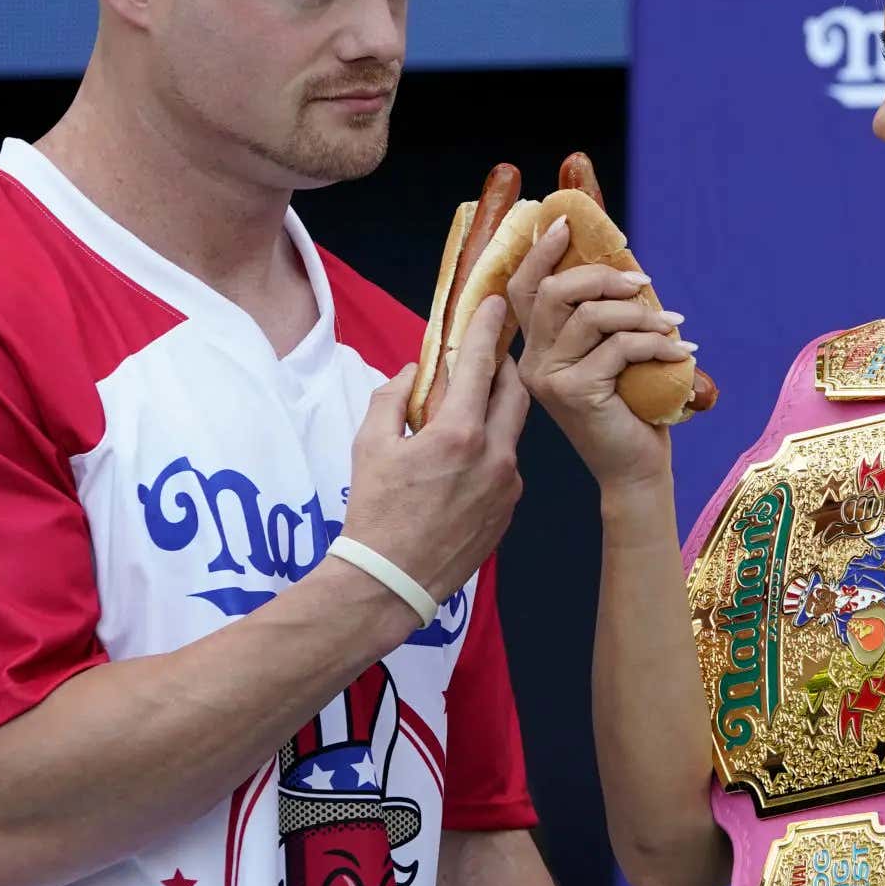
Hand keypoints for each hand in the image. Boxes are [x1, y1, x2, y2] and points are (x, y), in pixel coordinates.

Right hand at [342, 294, 530, 614]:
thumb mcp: (369, 445)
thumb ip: (392, 398)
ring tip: (471, 410)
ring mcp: (508, 485)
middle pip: (515, 391)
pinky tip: (467, 460)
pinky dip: (493, 451)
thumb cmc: (374, 512)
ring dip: (497, 412)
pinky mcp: (509, 510)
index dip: (486, 328)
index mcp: (458, 434)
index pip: (479, 365)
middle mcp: (494, 456)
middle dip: (504, 367)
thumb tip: (413, 373)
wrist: (391, 581)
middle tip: (489, 354)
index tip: (494, 303)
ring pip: (513, 431)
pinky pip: (508, 466)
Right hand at [508, 216, 690, 489]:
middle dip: (603, 277)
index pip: (524, 288)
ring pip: (591, 316)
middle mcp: (534, 361)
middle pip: (554, 291)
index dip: (541, 252)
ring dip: (640, 314)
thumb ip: (605, 317)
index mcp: (538, 348)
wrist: (635, 468)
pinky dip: (655, 344)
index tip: (568, 224)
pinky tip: (679, 353)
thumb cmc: (630, 409)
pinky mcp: (575, 392)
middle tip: (642, 284)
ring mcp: (550, 378)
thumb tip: (624, 267)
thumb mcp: (613, 354)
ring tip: (671, 326)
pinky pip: (619, 347)